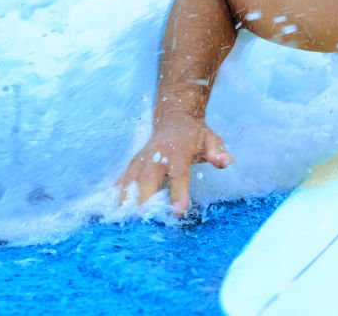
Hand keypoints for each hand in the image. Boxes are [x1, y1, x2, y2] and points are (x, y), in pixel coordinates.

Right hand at [117, 115, 232, 215]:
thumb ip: (217, 151)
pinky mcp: (133, 163)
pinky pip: (122, 179)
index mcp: (178, 151)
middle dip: (144, 198)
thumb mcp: (211, 139)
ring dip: (125, 199)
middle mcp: (156, 155)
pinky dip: (116, 194)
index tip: (178, 210)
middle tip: (143, 220)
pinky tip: (111, 210)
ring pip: (130, 179)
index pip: (178, 173)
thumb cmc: (195, 135)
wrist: (174, 118)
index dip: (178, 191)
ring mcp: (142, 159)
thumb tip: (226, 161)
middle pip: (147, 178)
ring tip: (123, 220)